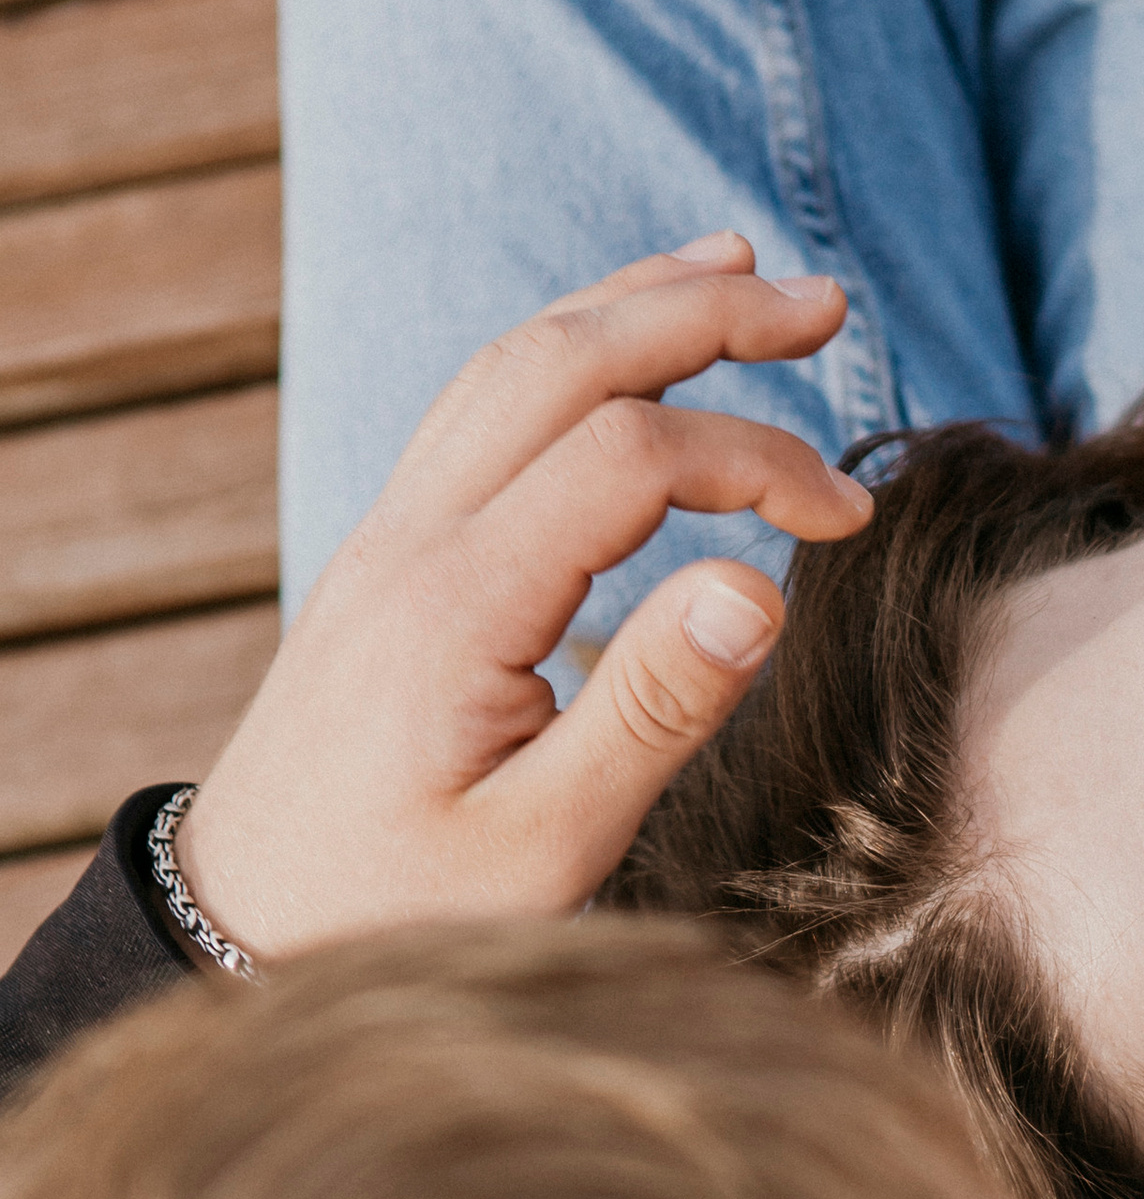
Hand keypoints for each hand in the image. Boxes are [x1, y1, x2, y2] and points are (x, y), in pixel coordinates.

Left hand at [181, 239, 868, 958]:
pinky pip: (479, 408)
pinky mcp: (390, 556)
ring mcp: (390, 536)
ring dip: (628, 305)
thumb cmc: (399, 907)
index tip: (846, 522)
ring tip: (736, 269)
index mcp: (458, 607)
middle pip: (560, 362)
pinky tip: (622, 348)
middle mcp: (413, 541)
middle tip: (824, 302)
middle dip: (699, 314)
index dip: (757, 461)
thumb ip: (654, 711)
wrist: (242, 928)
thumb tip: (757, 588)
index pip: (629, 458)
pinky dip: (567, 352)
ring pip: (510, 364)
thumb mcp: (545, 845)